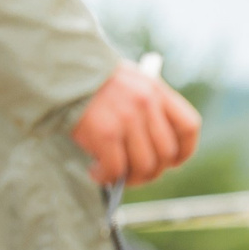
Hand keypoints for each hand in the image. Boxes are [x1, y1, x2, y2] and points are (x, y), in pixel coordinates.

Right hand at [71, 61, 201, 186]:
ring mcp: (128, 118)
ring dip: (130, 178)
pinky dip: (107, 177)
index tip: (173, 162)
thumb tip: (152, 154)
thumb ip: (147, 110)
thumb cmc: (92, 82)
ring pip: (144, 165)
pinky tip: (96, 172)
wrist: (60, 71)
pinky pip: (116, 168)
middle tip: (135, 175)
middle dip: (152, 171)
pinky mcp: (105, 133)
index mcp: (157, 90)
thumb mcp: (130, 83)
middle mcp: (147, 104)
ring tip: (114, 176)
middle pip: (166, 152)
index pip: (188, 126)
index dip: (184, 150)